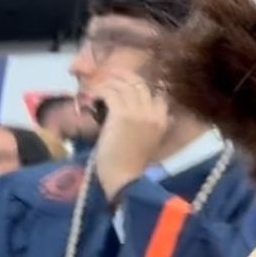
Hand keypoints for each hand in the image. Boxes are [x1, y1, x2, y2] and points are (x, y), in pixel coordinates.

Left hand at [94, 71, 171, 202]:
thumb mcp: (148, 140)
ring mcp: (139, 112)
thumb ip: (148, 123)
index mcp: (163, 119)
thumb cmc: (132, 164)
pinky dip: (99, 90)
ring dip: (108, 82)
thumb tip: (136, 108)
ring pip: (123, 84)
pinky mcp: (121, 114)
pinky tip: (91, 94)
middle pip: (139, 83)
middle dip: (122, 76)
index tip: (124, 83)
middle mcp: (154, 111)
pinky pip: (110, 92)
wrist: (124, 180)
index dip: (138, 84)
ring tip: (97, 84)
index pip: (155, 92)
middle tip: (107, 76)